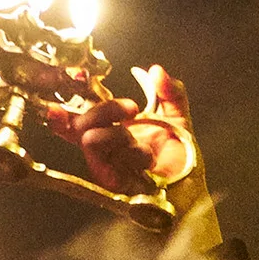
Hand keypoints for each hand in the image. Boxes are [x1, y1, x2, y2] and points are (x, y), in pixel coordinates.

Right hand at [43, 65, 219, 245]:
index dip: (67, 105)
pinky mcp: (109, 180)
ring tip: (143, 144)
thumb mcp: (178, 119)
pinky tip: (146, 158)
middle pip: (81, 122)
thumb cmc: (182, 162)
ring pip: (89, 138)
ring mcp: (104, 165)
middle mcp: (105, 148)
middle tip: (132, 108)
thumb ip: (171, 92)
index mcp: (114, 130)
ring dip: (118, 134)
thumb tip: (156, 69)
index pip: (81, 116)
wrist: (191, 190)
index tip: (71, 84)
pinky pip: (103, 157)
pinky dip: (128, 151)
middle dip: (105, 109)